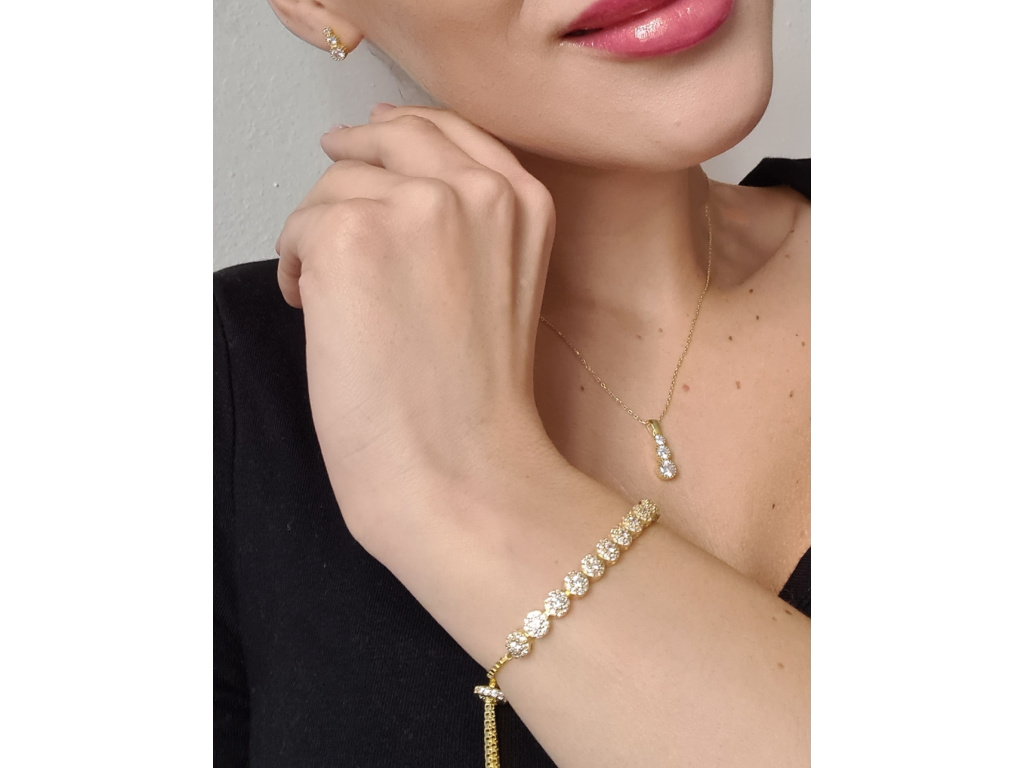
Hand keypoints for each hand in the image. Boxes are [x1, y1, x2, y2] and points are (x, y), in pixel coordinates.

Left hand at [275, 105, 560, 567]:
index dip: (402, 132)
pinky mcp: (351, 234)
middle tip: (327, 192)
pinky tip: (315, 314)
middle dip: (352, 162)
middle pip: (390, 137)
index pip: (450, 130)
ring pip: (337, 184)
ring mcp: (415, 206)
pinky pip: (299, 226)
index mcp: (523, 202)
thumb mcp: (505, 288)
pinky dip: (295, 269)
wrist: (461, 475)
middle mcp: (476, 189)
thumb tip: (388, 185)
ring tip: (330, 298)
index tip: (373, 136)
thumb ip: (467, 227)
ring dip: (321, 233)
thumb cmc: (477, 408)